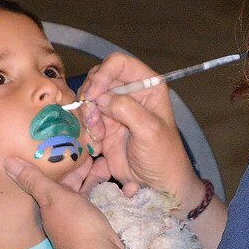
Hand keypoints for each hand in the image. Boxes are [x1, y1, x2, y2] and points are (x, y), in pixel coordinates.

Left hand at [4, 156, 122, 248]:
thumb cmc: (76, 226)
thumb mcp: (53, 198)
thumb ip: (34, 180)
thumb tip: (6, 162)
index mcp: (48, 204)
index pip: (51, 177)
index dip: (59, 160)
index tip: (67, 141)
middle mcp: (62, 211)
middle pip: (69, 183)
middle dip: (78, 166)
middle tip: (91, 146)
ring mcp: (80, 219)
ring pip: (84, 191)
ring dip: (92, 175)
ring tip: (104, 159)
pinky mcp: (96, 224)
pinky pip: (97, 200)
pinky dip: (102, 188)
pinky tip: (110, 181)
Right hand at [79, 53, 203, 210]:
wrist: (157, 184)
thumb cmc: (162, 156)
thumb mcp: (149, 131)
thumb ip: (126, 109)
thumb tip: (101, 98)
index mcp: (147, 85)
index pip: (119, 63)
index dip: (103, 74)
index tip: (93, 94)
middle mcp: (130, 92)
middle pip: (99, 78)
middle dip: (91, 96)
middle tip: (92, 118)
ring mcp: (115, 108)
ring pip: (89, 98)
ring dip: (88, 115)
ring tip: (98, 135)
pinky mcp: (104, 125)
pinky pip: (86, 118)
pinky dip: (87, 129)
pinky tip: (97, 144)